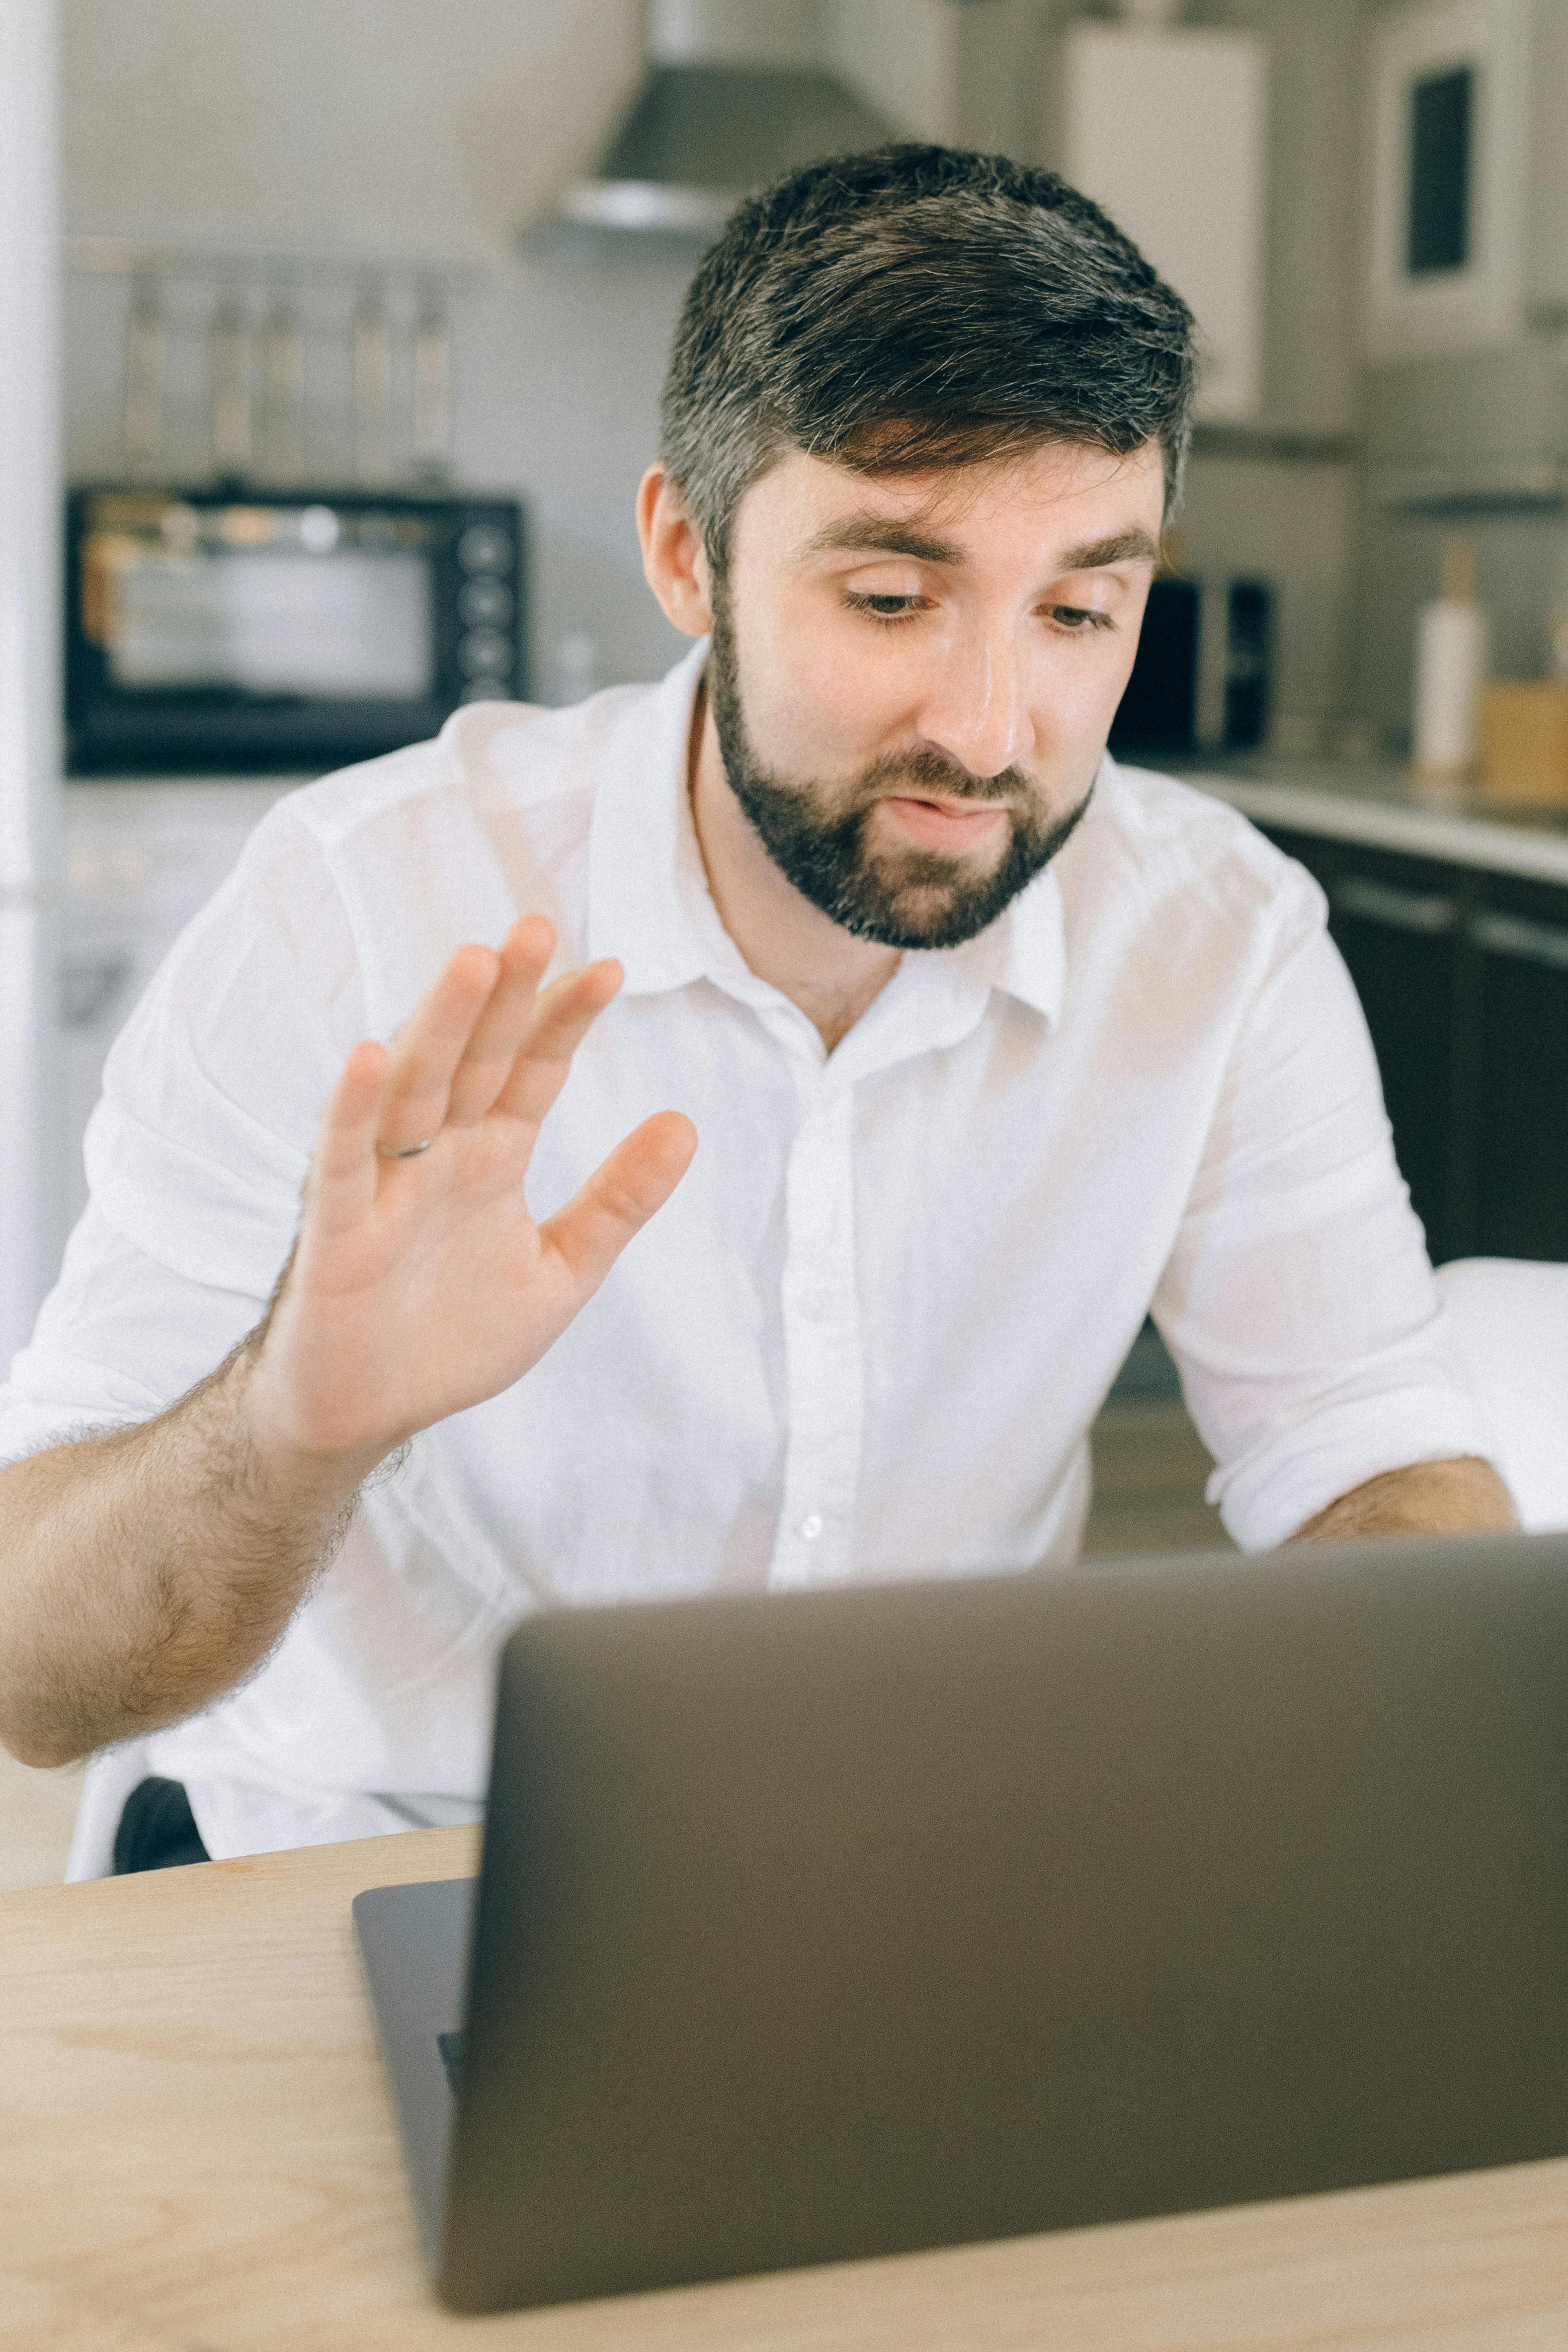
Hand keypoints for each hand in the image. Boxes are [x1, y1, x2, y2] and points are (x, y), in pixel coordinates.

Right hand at [243, 916, 695, 1470]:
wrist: (369, 1412)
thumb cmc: (453, 1336)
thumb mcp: (561, 1270)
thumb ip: (618, 1202)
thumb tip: (687, 1123)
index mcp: (491, 1158)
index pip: (532, 1072)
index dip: (565, 1021)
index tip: (610, 967)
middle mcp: (437, 1155)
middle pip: (474, 1060)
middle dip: (503, 995)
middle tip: (537, 924)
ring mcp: (385, 1186)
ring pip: (414, 1088)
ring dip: (440, 1024)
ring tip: (473, 960)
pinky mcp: (337, 1230)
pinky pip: (344, 1161)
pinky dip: (352, 1109)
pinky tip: (369, 1053)